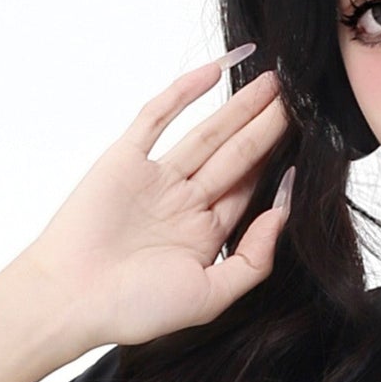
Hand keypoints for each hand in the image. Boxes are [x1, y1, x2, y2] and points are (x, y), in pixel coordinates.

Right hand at [24, 58, 292, 350]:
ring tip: (273, 80)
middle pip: (236, 155)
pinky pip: (158, 118)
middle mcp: (183, 202)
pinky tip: (215, 73)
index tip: (310, 135)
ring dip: (239, 107)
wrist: (70, 299)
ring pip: (207, 133)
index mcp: (204, 235)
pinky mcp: (125, 159)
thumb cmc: (134, 308)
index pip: (249, 189)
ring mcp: (155, 178)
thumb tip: (284, 209)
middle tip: (300, 94)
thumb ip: (253, 258)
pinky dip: (184, 93)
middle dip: (267, 126)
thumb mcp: (211, 297)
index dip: (278, 162)